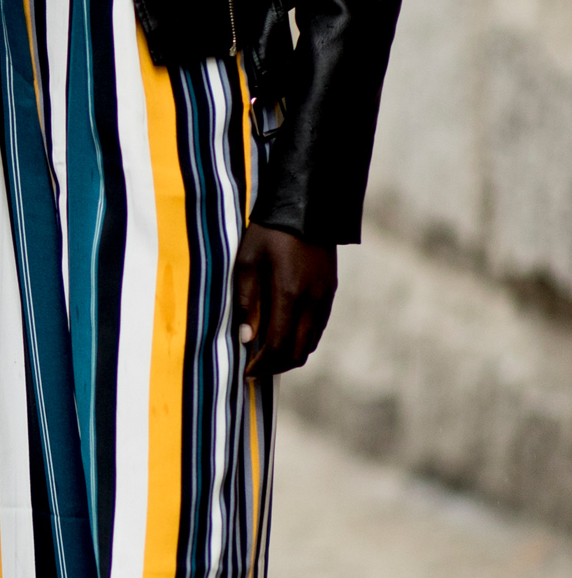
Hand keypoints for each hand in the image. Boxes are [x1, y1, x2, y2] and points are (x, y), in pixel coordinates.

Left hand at [233, 224, 336, 377]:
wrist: (307, 206)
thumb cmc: (268, 232)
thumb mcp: (247, 263)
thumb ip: (247, 303)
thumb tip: (246, 338)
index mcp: (289, 295)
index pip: (278, 347)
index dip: (261, 365)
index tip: (245, 370)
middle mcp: (313, 302)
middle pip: (297, 353)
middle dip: (274, 366)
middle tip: (254, 367)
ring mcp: (325, 298)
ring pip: (309, 344)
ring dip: (288, 355)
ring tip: (266, 353)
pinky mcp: (331, 292)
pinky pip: (317, 328)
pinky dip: (300, 340)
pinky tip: (283, 333)